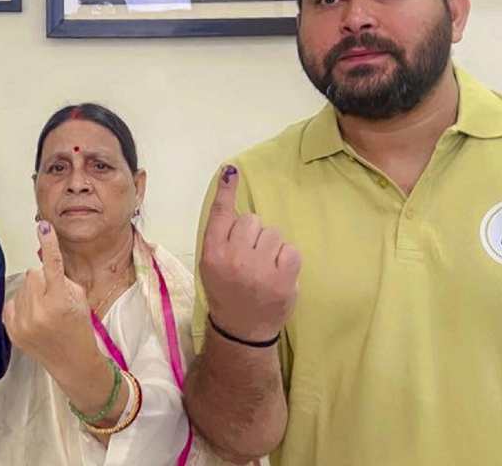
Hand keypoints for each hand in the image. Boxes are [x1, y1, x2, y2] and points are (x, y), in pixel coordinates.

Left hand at [2, 222, 99, 378]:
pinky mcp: (12, 330)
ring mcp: (23, 323)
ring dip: (33, 292)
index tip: (44, 226)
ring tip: (46, 310)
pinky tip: (34, 316)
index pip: (52, 265)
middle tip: (55, 296)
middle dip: (44, 279)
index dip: (49, 244)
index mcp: (60, 303)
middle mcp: (39, 312)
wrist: (72, 362)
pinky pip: (12, 300)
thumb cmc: (80, 328)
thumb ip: (62, 279)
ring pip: (23, 286)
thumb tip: (45, 263)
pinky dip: (23, 303)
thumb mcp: (80, 300)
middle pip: (34, 273)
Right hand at [200, 166, 300, 342]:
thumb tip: (234, 203)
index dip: (227, 191)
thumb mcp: (211, 265)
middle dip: (253, 234)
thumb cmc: (226, 292)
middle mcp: (234, 259)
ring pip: (273, 233)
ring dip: (270, 247)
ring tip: (264, 267)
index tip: (231, 171)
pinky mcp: (284, 279)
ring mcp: (260, 270)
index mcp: (212, 255)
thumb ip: (220, 236)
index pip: (221, 215)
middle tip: (249, 257)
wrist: (242, 329)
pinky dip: (286, 259)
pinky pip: (290, 249)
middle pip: (251, 220)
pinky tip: (277, 273)